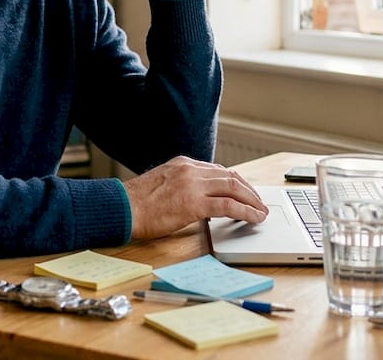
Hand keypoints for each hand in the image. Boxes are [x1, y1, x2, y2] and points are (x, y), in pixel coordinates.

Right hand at [122, 156, 268, 238]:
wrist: (122, 208)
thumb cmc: (136, 203)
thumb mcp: (162, 185)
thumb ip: (181, 186)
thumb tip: (197, 200)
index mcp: (182, 164)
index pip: (218, 170)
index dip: (236, 182)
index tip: (245, 191)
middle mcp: (190, 170)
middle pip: (230, 176)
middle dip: (249, 190)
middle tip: (259, 202)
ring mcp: (192, 185)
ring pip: (234, 188)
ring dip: (252, 200)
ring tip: (261, 212)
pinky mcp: (194, 203)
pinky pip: (228, 205)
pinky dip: (245, 211)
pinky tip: (253, 218)